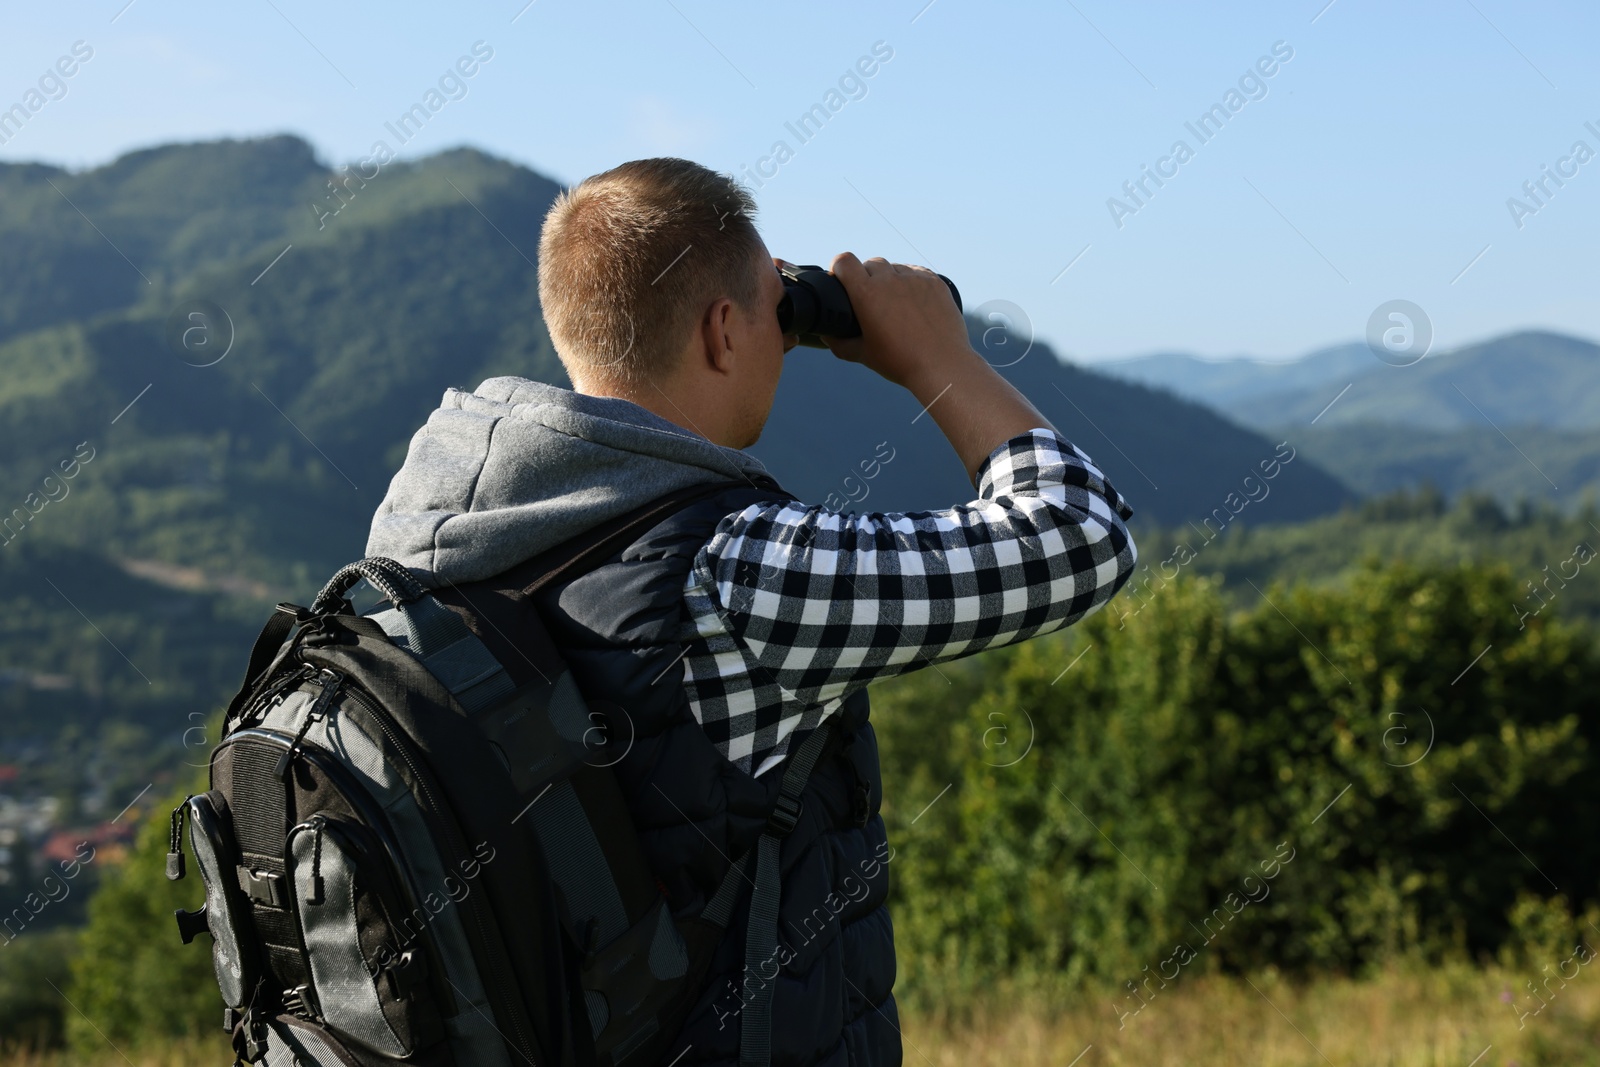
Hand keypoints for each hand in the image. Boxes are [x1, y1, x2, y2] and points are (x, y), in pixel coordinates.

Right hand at [823, 252, 972, 388]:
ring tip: (894, 302)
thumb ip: (838, 343)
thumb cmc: (900, 362)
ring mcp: (914, 278)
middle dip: (866, 276)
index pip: (844, 261)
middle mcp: (890, 279)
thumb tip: (825, 336)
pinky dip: (911, 282)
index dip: (839, 267)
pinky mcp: (935, 281)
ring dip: (890, 279)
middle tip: (870, 298)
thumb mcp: (863, 355)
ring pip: (894, 267)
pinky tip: (913, 301)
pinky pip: (916, 272)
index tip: (841, 278)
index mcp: (866, 293)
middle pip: (870, 263)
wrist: (942, 365)